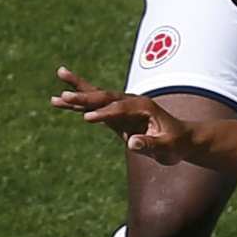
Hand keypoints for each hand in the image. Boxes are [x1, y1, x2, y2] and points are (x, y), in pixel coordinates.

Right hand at [52, 66, 194, 160]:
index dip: (104, 114)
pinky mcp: (115, 115)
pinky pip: (93, 108)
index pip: (119, 109)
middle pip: (103, 96)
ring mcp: (122, 107)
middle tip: (63, 95)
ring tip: (56, 90)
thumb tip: (132, 143)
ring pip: (96, 98)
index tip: (87, 119)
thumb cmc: (175, 143)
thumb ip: (150, 144)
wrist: (180, 140)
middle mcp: (131, 102)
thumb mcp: (166, 146)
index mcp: (143, 106)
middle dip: (83, 96)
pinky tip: (60, 101)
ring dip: (76, 93)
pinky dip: (77, 105)